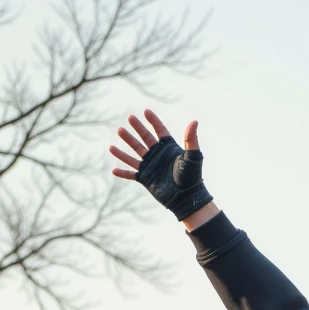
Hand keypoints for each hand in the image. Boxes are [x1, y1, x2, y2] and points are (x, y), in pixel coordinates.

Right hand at [110, 110, 214, 225]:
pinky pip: (131, 174)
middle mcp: (157, 155)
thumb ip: (191, 139)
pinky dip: (122, 173)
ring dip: (126, 145)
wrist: (186, 197)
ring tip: (119, 133)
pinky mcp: (145, 178)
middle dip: (137, 128)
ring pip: (135, 153)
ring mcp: (150, 166)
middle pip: (144, 138)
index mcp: (168, 148)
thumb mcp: (193, 156)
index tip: (146, 111)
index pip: (159, 130)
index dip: (153, 121)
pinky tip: (113, 170)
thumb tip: (195, 121)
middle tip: (130, 118)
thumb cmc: (191, 177)